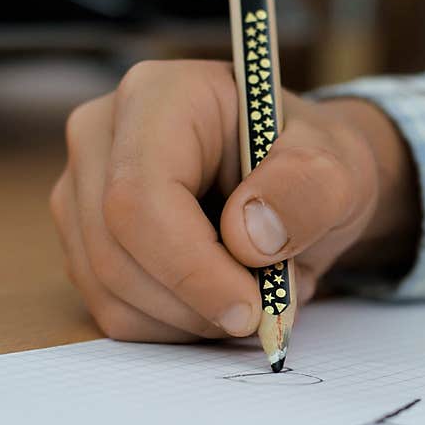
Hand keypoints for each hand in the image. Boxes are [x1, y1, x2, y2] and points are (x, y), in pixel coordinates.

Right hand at [50, 60, 417, 342]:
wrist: (301, 186)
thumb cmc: (313, 169)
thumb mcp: (339, 171)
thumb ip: (307, 193)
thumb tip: (248, 238)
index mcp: (160, 98)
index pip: (141, 198)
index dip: (192, 269)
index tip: (251, 309)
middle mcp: (104, 138)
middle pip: (117, 253)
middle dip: (198, 302)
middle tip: (266, 309)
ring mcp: (85, 193)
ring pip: (111, 293)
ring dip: (192, 319)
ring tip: (252, 293)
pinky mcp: (87, 243)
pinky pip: (116, 313)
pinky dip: (177, 326)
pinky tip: (220, 298)